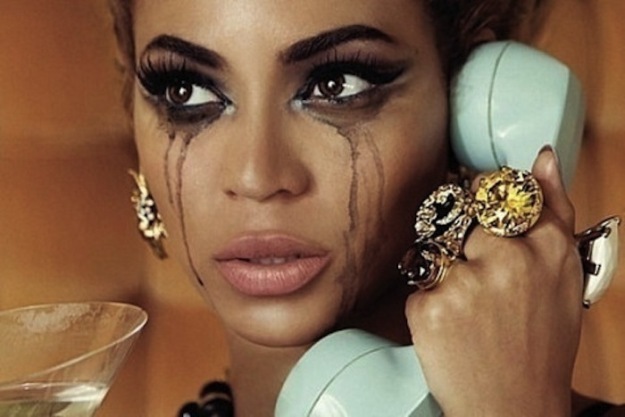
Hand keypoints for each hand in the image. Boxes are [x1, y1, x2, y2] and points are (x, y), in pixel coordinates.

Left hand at [405, 148, 583, 416]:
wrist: (512, 406)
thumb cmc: (541, 344)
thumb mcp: (565, 277)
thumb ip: (555, 211)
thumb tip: (542, 158)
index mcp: (546, 249)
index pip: (502, 190)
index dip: (484, 196)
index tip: (477, 204)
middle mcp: (507, 261)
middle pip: (461, 213)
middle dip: (459, 233)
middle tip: (471, 269)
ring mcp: (464, 284)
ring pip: (435, 247)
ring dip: (442, 269)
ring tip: (466, 307)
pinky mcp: (428, 308)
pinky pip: (417, 283)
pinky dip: (427, 301)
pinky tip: (450, 326)